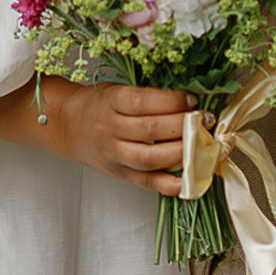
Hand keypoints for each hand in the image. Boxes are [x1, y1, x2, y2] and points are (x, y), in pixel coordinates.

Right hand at [49, 80, 189, 195]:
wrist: (70, 127)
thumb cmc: (100, 105)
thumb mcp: (118, 90)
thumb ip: (148, 97)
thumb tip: (189, 101)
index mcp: (111, 102)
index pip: (143, 101)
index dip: (172, 100)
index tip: (192, 99)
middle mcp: (110, 128)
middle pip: (150, 129)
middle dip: (183, 125)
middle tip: (205, 120)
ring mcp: (114, 154)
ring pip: (149, 157)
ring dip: (180, 152)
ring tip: (201, 145)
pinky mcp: (120, 174)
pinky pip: (147, 182)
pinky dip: (170, 184)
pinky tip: (188, 181)